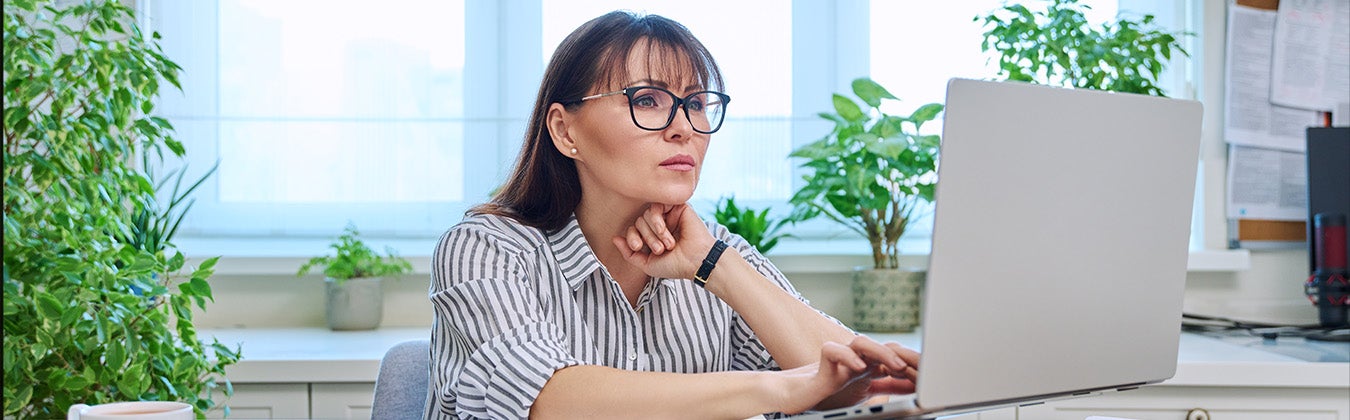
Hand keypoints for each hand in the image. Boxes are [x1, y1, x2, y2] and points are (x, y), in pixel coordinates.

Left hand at [611, 203, 715, 279]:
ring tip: (667, 244)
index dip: (631, 237)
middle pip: (638, 222)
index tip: (638, 247)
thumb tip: (615, 238)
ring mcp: (669, 215)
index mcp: (653, 236)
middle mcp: (660, 224)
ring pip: (646, 214)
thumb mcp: (647, 264)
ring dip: (653, 232)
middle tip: (659, 249)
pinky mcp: (677, 207)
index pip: (633, 229)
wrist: (695, 262)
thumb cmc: (675, 265)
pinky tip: (664, 229)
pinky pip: (656, 205)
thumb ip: (629, 254)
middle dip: (646, 237)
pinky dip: (656, 219)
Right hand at [774, 337, 919, 413]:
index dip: (914, 366)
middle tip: (925, 367)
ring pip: (862, 343)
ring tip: (897, 367)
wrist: (795, 394)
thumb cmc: (828, 391)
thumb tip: (913, 385)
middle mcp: (856, 358)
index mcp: (869, 366)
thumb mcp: (865, 392)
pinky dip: (846, 357)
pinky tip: (858, 367)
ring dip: (881, 353)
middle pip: (884, 347)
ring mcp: (840, 359)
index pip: (896, 359)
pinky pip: (834, 351)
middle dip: (906, 355)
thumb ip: (888, 387)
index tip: (934, 375)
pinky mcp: (821, 363)